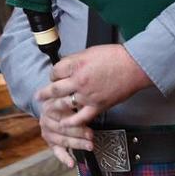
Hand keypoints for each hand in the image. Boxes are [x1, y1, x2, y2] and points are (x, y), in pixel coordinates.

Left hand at [36, 44, 151, 127]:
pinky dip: (70, 122)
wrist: (135, 66)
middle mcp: (78, 81)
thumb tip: (67, 67)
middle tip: (39, 95)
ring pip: (63, 104)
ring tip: (48, 108)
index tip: (54, 77)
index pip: (55, 72)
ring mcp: (87, 95)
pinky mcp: (97, 106)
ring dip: (54, 107)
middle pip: (54, 89)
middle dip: (45, 93)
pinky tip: (63, 124)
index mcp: (76, 65)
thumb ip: (76, 61)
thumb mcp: (91, 52)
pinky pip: (80, 118)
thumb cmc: (116, 57)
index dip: (53, 75)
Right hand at [38, 96, 93, 167]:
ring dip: (77, 144)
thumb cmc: (67, 101)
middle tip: (91, 135)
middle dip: (78, 132)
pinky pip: (58, 152)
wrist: (54, 107)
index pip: (61, 114)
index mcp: (49, 107)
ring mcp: (47, 133)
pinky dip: (65, 158)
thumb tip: (87, 100)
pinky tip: (72, 164)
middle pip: (62, 129)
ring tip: (90, 146)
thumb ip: (74, 100)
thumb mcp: (69, 97)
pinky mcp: (50, 144)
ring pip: (62, 140)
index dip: (73, 118)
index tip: (86, 120)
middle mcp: (45, 121)